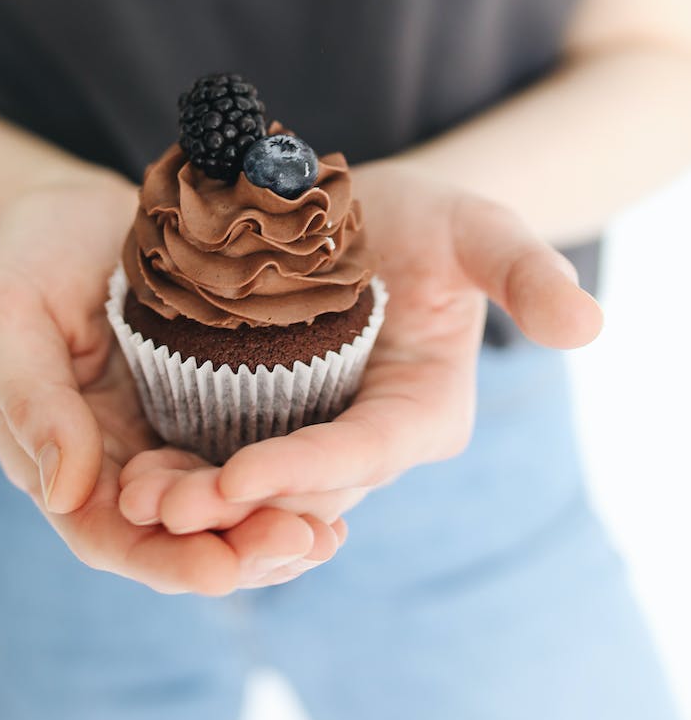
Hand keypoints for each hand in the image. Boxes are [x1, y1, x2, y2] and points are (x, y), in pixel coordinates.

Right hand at [0, 171, 345, 593]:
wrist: (85, 209)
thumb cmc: (34, 256)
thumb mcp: (10, 316)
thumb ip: (31, 400)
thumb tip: (65, 494)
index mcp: (63, 457)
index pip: (108, 536)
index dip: (164, 560)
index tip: (222, 568)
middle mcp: (122, 463)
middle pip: (178, 538)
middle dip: (238, 553)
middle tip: (302, 545)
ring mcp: (172, 436)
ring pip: (223, 513)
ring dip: (272, 531)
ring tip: (329, 536)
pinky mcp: (218, 404)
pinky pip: (255, 460)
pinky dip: (289, 483)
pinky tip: (336, 487)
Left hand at [117, 163, 603, 535]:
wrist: (364, 212)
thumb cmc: (430, 221)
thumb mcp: (478, 228)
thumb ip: (526, 271)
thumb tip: (589, 324)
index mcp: (423, 413)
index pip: (365, 455)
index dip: (304, 471)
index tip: (236, 480)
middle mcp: (367, 441)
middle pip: (300, 488)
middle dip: (234, 504)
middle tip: (159, 508)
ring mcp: (311, 436)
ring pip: (255, 489)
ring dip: (196, 504)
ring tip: (132, 499)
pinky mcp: (262, 422)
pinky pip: (221, 459)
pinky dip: (182, 472)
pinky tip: (130, 474)